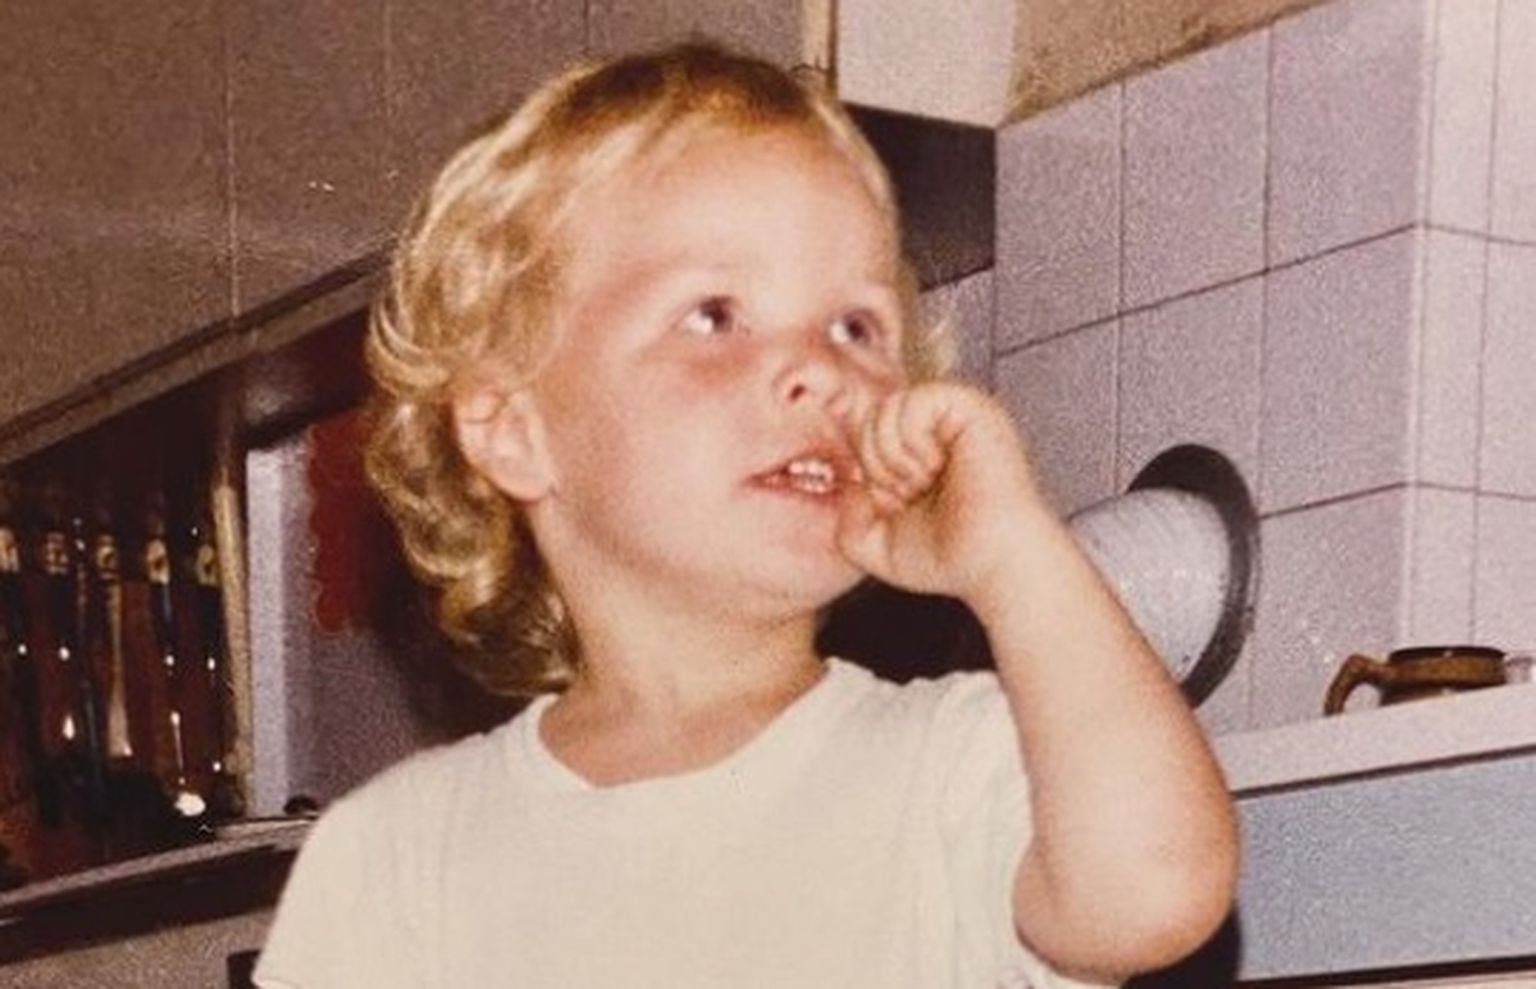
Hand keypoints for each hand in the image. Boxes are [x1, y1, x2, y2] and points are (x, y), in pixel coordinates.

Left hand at [835, 381, 1050, 602]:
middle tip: (912, 494)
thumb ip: (845, 516)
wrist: (993, 563)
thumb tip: (851, 479)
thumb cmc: (948, 556)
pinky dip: (911, 440)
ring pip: (885, 407)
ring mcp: (956, 414)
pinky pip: (912, 400)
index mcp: (922, 450)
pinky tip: (935, 465)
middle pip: (868, 419)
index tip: (896, 504)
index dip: (867, 473)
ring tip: (925, 481)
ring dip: (892, 456)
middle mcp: (939, 427)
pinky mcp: (971, 406)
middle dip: (876, 466)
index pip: (863, 436)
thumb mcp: (875, 544)